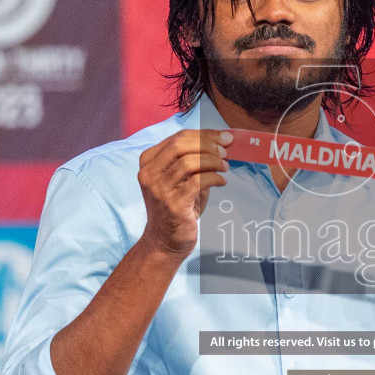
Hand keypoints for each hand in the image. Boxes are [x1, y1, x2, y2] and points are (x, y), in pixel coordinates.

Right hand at [137, 129, 231, 259]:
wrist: (164, 240)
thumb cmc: (177, 206)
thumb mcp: (182, 178)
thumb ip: (195, 160)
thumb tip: (222, 143)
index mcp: (149, 161)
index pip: (177, 137)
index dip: (204, 134)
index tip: (225, 137)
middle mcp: (149, 173)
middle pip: (180, 145)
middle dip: (208, 144)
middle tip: (225, 152)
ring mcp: (159, 188)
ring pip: (189, 162)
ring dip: (213, 161)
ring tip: (225, 167)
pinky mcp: (172, 203)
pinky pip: (197, 181)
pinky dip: (214, 178)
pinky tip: (222, 182)